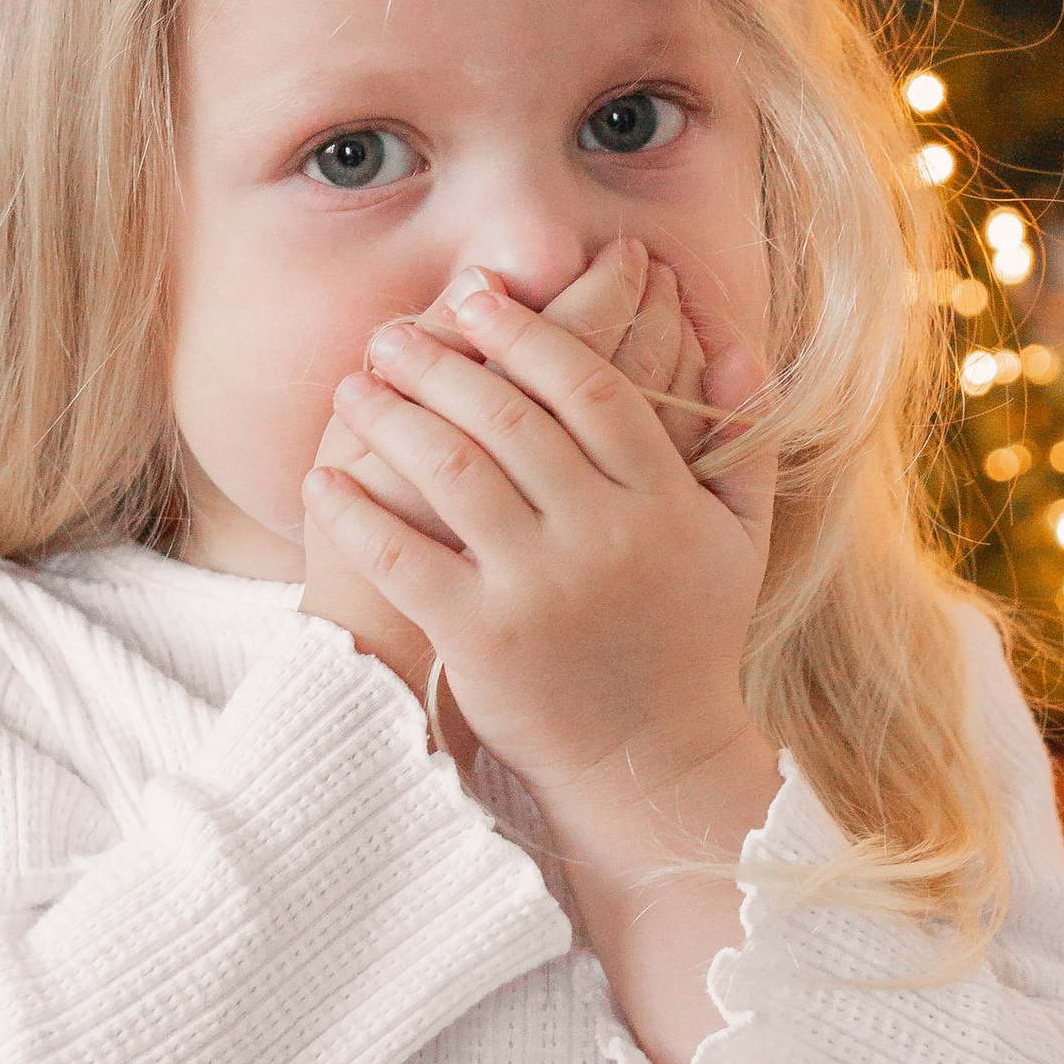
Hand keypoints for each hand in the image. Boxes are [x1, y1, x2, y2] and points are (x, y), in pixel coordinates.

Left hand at [303, 270, 776, 865]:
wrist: (652, 765)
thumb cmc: (689, 640)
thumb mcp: (739, 538)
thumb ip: (740, 440)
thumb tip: (733, 344)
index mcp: (662, 502)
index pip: (589, 387)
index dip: (528, 333)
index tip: (474, 298)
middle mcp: (604, 537)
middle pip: (509, 417)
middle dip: (439, 362)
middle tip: (388, 334)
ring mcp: (541, 588)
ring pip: (451, 471)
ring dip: (390, 417)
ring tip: (351, 387)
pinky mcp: (484, 639)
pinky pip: (403, 557)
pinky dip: (356, 512)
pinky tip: (323, 478)